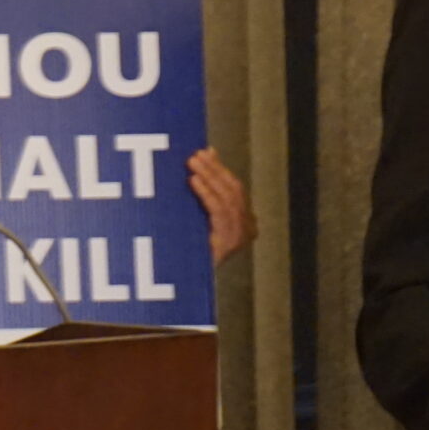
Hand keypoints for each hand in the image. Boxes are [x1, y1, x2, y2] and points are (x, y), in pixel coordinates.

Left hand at [188, 148, 254, 263]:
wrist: (180, 279)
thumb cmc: (188, 247)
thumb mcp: (198, 215)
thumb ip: (207, 188)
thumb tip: (208, 150)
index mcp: (245, 224)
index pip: (235, 189)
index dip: (220, 169)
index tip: (204, 152)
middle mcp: (247, 230)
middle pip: (233, 191)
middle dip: (214, 170)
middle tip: (195, 154)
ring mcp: (240, 238)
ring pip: (228, 199)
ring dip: (209, 177)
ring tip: (192, 162)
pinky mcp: (228, 244)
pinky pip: (219, 212)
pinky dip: (206, 193)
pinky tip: (194, 180)